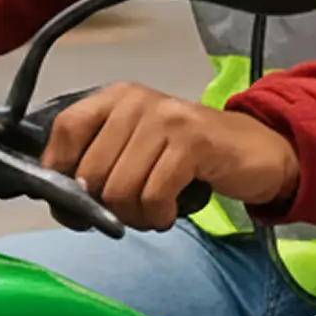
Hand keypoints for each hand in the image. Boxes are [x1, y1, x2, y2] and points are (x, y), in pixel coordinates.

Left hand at [43, 82, 299, 231]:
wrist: (256, 150)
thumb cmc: (187, 156)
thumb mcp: (137, 149)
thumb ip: (98, 162)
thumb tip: (62, 200)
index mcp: (115, 98)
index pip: (66, 129)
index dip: (59, 173)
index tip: (74, 203)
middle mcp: (135, 101)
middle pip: (91, 172)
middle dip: (105, 209)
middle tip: (131, 213)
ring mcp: (165, 119)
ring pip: (119, 190)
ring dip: (135, 217)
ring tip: (154, 212)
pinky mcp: (191, 142)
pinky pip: (153, 196)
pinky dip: (158, 215)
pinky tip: (171, 211)